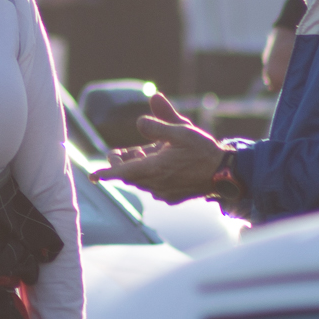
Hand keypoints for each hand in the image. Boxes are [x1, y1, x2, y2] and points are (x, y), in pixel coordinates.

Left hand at [99, 93, 228, 204]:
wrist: (226, 174)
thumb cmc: (203, 151)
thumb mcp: (181, 130)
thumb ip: (158, 123)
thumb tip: (139, 121)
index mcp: (154, 169)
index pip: (122, 173)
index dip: (106, 173)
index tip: (92, 176)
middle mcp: (156, 185)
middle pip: (130, 176)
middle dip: (122, 164)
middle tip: (116, 154)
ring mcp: (165, 193)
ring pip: (142, 181)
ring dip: (137, 169)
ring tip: (139, 154)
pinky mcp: (173, 197)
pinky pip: (155, 187)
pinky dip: (151, 176)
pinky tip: (159, 165)